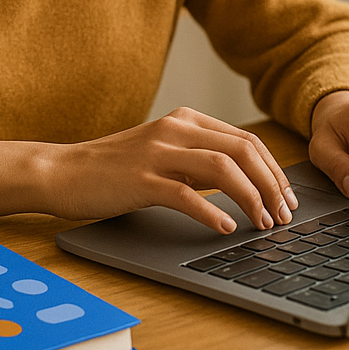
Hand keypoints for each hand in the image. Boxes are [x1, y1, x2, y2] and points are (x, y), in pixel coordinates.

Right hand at [0, 107, 298, 234]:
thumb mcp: (163, 153)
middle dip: (272, 185)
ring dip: (252, 198)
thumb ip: (199, 160)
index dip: (274, 171)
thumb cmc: (114, 170)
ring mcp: (158, 152)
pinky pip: (186, 194)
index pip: (247, 141)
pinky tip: (225, 228)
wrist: (62, 171)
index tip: (286, 199)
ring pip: (224, 169)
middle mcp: (176, 129)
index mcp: (186, 121)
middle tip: (285, 215)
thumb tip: (244, 182)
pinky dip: (212, 212)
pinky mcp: (141, 179)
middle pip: (244, 151)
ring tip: (262, 223)